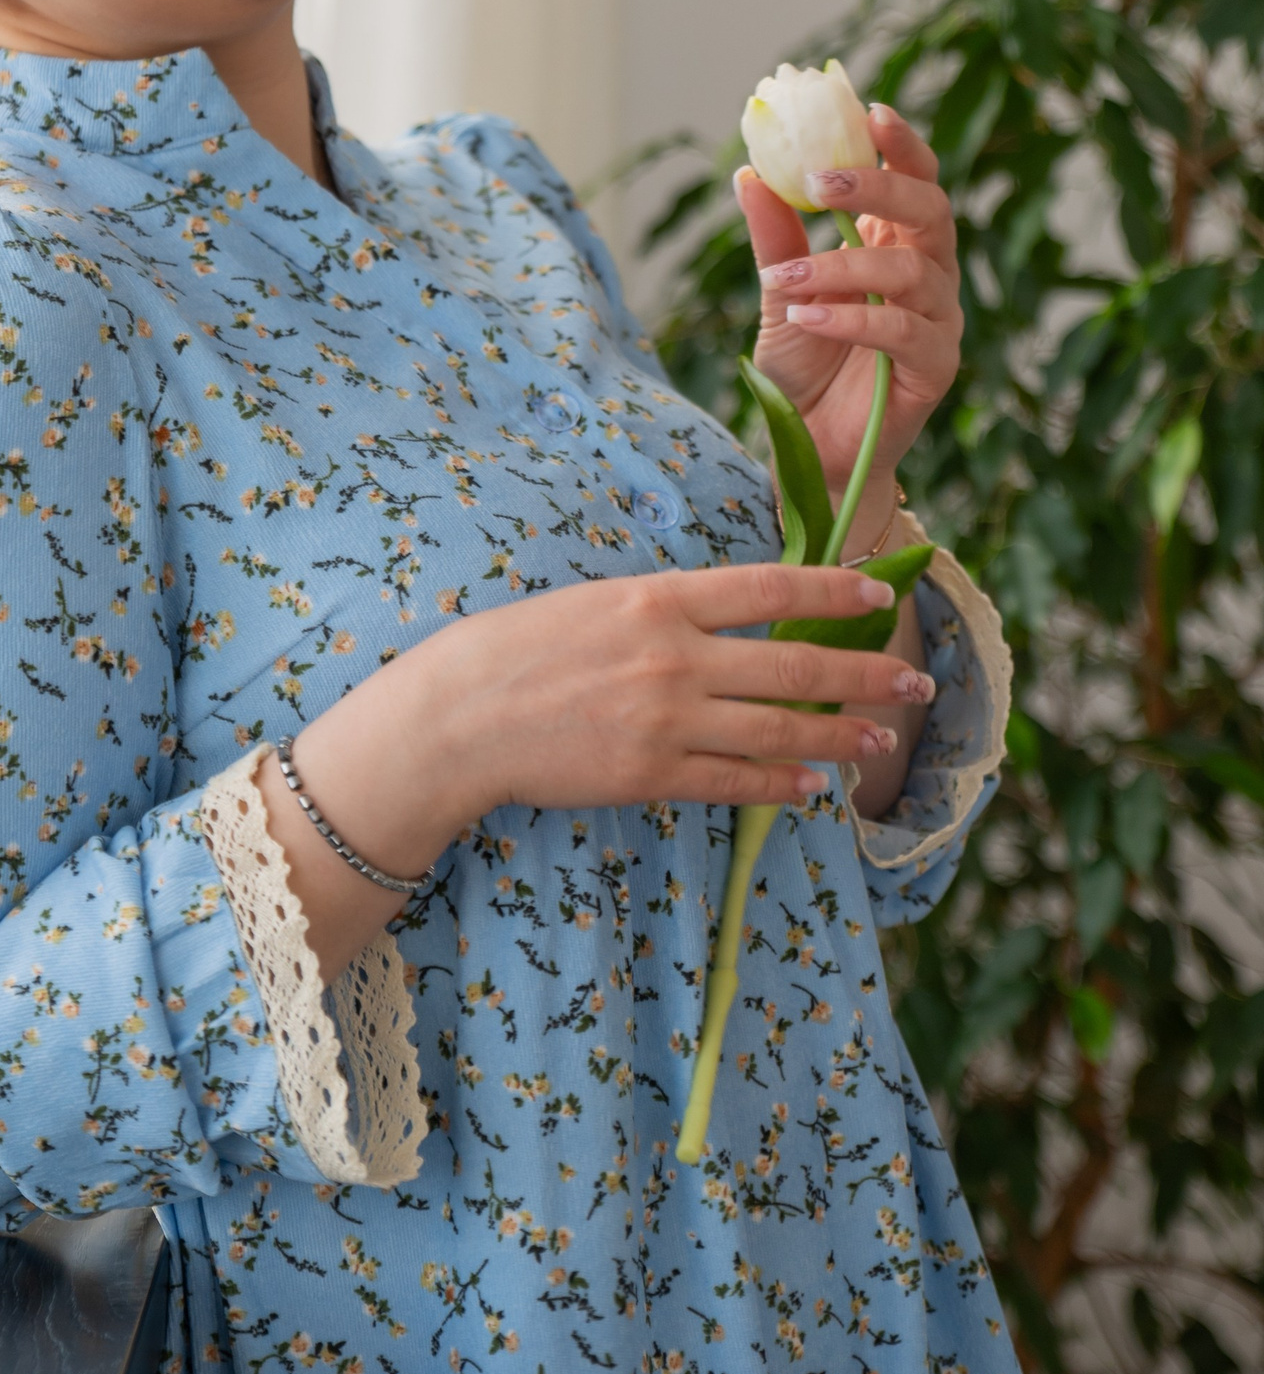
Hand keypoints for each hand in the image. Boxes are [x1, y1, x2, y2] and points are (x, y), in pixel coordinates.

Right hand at [261, 561, 934, 979]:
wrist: (458, 715)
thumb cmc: (515, 649)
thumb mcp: (594, 602)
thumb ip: (664, 609)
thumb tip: (729, 615)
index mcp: (658, 599)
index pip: (768, 586)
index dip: (833, 589)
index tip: (879, 591)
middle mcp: (674, 656)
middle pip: (793, 662)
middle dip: (864, 671)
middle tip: (916, 679)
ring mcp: (667, 720)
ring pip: (779, 728)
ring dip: (840, 735)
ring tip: (883, 738)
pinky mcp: (651, 774)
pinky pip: (738, 782)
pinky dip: (784, 784)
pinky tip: (816, 787)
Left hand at [736, 102, 961, 536]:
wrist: (808, 446)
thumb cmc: (804, 367)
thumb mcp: (780, 291)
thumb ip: (775, 237)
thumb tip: (747, 173)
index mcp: (896, 245)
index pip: (916, 181)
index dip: (903, 145)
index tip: (871, 110)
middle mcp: (928, 276)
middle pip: (931, 210)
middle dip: (879, 186)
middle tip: (820, 180)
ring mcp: (939, 323)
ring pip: (911, 271)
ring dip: (842, 265)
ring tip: (784, 276)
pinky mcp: (936, 370)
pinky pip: (903, 332)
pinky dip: (852, 318)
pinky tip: (805, 315)